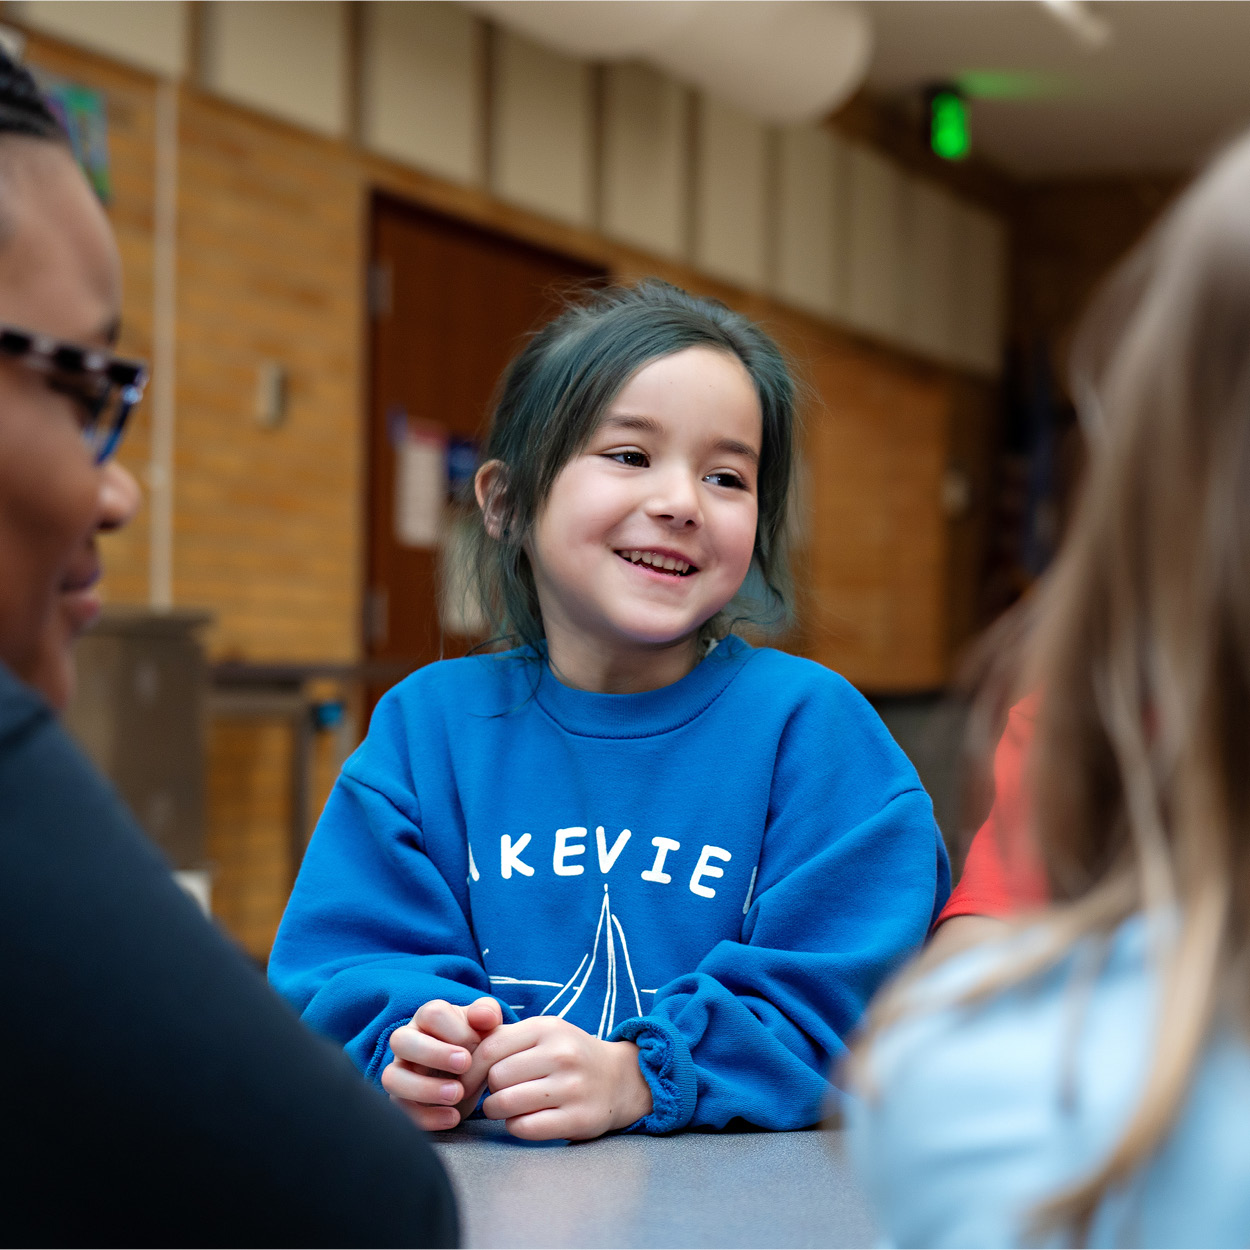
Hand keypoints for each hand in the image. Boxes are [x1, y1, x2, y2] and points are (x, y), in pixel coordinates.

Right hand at [382, 997, 502, 1130]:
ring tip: (457, 1094)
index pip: (431, 1014)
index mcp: (428, 1017)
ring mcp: (400, 1072)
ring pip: (391, 1077)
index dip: (454, 1030)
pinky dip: (427, 1117)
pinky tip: (453, 1117)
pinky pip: (401, 1110)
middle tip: (465, 1065)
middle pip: (400, 1040)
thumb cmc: (475, 1043)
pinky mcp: (400, 1101)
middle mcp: (408, 1041)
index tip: (475, 1044)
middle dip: (433, 1053)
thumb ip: (487, 1013)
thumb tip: (486, 1016)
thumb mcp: (485, 1025)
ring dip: (424, 1088)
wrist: (471, 1075)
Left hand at [475, 1016, 652, 1140]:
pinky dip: (516, 1126)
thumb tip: (457, 1048)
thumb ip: (502, 1036)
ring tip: (506, 1106)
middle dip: (490, 1089)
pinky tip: (524, 1119)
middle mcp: (561, 1054)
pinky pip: (524, 1128)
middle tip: (498, 1092)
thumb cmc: (567, 1055)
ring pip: (507, 1104)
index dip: (471, 1069)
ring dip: (498, 1110)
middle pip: (496, 1078)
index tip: (468, 1080)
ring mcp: (572, 1087)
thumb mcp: (541, 1033)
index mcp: (547, 1028)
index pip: (489, 1049)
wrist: (619, 1079)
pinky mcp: (579, 1119)